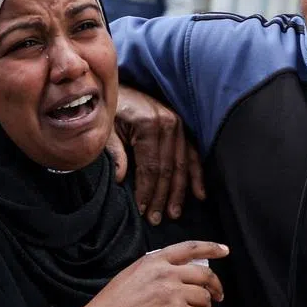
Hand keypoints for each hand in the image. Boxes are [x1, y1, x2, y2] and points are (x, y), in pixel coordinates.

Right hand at [90, 240, 226, 306]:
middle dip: (216, 286)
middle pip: (204, 274)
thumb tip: (174, 274)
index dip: (211, 247)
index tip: (224, 250)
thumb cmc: (113, 304)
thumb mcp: (131, 274)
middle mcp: (167, 273)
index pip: (190, 248)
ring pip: (204, 297)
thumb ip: (154, 269)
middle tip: (218, 295)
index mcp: (155, 260)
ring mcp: (173, 293)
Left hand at [107, 86, 205, 224]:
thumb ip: (115, 152)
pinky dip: (196, 174)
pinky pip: (193, 153)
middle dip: (162, 197)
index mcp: (150, 125)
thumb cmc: (110, 109)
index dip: (147, 191)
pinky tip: (200, 194)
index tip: (143, 211)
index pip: (151, 167)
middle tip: (157, 219)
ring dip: (179, 191)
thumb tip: (122, 179)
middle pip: (168, 169)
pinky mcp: (182, 126)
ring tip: (174, 213)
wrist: (120, 86)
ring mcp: (179, 125)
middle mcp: (169, 124)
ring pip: (182, 165)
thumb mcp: (106, 129)